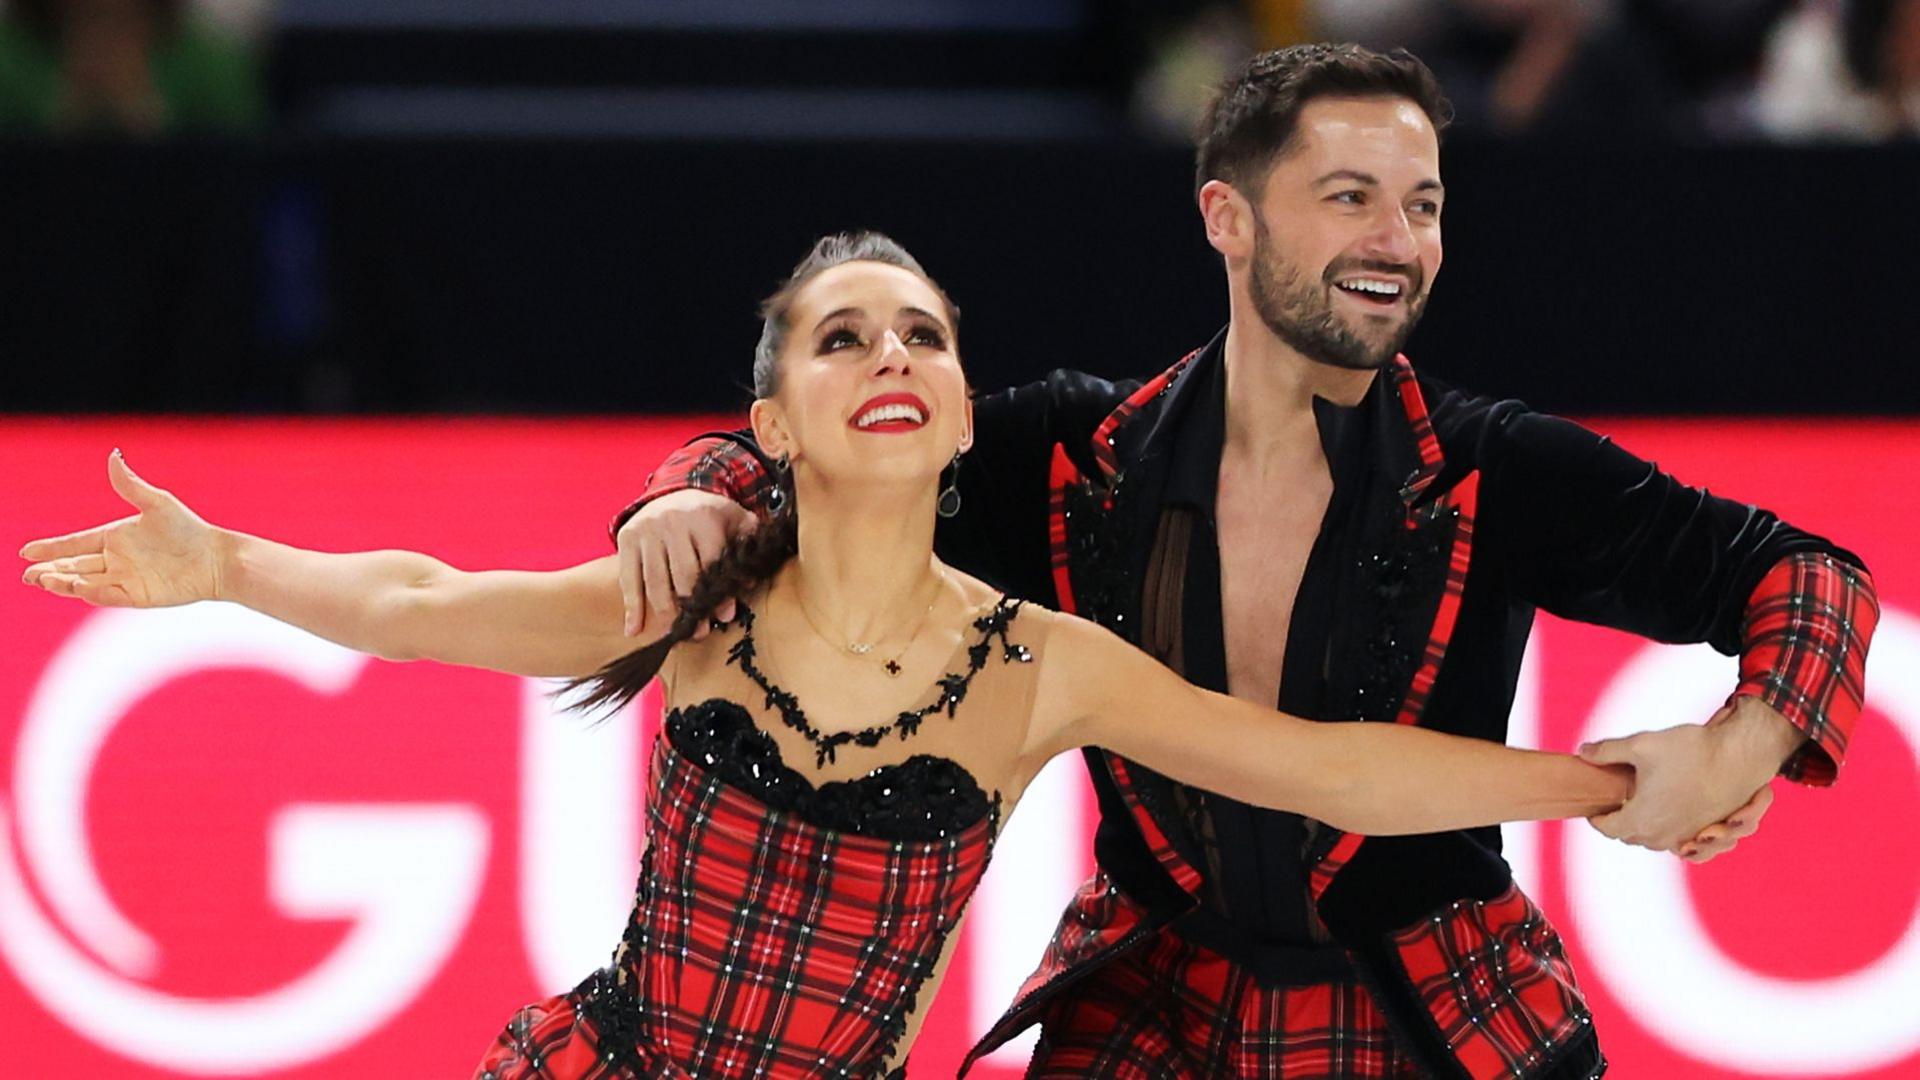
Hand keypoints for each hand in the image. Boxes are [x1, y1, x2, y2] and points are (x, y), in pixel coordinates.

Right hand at [20, 450, 222, 606]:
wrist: (216, 558)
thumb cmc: (189, 529)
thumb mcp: (157, 503)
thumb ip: (130, 484)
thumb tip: (114, 455)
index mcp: (115, 537)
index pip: (75, 544)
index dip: (51, 548)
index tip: (26, 551)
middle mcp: (116, 559)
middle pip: (74, 566)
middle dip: (49, 570)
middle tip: (27, 574)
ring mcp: (124, 579)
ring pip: (84, 582)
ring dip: (63, 583)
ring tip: (41, 581)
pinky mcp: (136, 596)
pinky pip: (107, 595)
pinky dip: (90, 592)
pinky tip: (74, 587)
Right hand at [614, 489, 756, 637]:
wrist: (673, 491)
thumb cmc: (709, 514)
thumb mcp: (734, 519)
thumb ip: (746, 545)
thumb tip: (748, 582)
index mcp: (703, 518)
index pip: (711, 562)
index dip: (718, 593)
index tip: (725, 617)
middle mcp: (672, 522)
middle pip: (682, 575)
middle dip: (692, 609)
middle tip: (699, 633)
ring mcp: (647, 531)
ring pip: (655, 581)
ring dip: (664, 614)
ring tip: (674, 636)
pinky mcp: (627, 539)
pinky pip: (628, 579)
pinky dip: (631, 607)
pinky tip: (633, 630)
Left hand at [1580, 699, 1798, 853]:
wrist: (1739, 756)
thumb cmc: (1690, 750)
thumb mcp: (1640, 745)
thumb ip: (1606, 751)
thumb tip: (1582, 752)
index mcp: (1642, 818)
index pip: (1608, 827)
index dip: (1598, 818)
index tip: (1594, 810)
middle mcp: (1664, 835)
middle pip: (1630, 836)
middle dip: (1620, 823)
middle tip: (1616, 806)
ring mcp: (1687, 837)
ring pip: (1655, 841)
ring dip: (1645, 829)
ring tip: (1639, 810)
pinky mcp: (1707, 833)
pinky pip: (1681, 843)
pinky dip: (1670, 834)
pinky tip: (1668, 817)